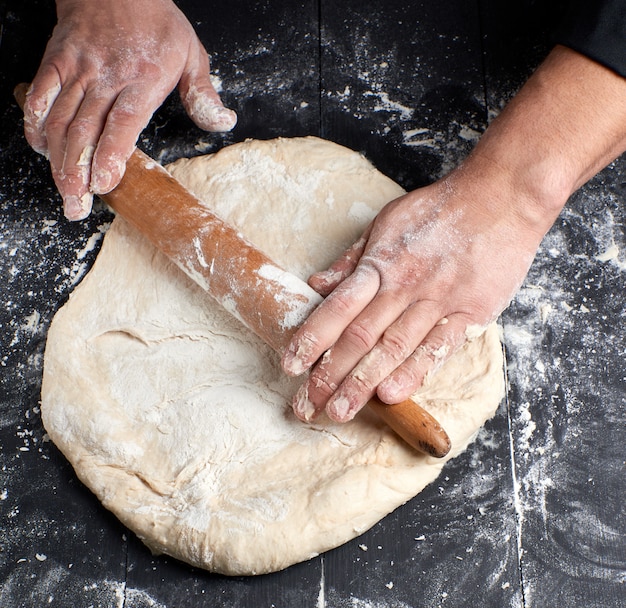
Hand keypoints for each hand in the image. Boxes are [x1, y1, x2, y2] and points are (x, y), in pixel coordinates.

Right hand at [23, 0, 235, 219]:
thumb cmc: (155, 21)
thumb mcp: (191, 53)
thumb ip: (203, 94)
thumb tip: (224, 122)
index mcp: (141, 80)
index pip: (123, 122)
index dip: (111, 154)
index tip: (103, 182)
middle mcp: (105, 78)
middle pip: (86, 131)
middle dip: (78, 173)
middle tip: (77, 206)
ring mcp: (77, 70)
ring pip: (60, 121)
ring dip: (58, 161)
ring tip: (64, 193)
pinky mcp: (56, 63)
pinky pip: (40, 97)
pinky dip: (36, 125)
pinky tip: (40, 149)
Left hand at [282, 46, 625, 423]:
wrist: (502, 197)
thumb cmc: (440, 209)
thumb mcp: (387, 223)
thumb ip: (352, 260)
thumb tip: (317, 284)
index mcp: (380, 264)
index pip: (337, 308)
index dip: (311, 338)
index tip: (290, 366)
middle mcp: (404, 286)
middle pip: (359, 336)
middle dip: (329, 374)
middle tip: (306, 405)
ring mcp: (438, 300)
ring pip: (393, 348)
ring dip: (363, 383)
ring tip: (339, 411)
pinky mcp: (470, 312)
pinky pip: (438, 348)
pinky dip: (414, 372)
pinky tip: (392, 395)